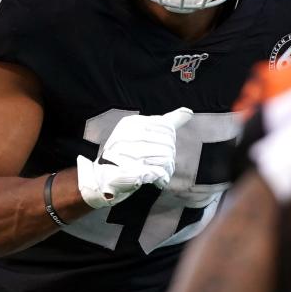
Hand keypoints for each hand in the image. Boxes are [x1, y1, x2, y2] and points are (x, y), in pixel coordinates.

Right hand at [77, 107, 192, 208]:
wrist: (102, 179)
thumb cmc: (126, 156)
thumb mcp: (144, 134)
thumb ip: (167, 122)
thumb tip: (189, 111)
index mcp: (131, 123)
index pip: (167, 127)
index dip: (169, 141)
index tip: (160, 149)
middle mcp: (128, 135)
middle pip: (168, 144)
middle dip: (169, 157)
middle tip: (161, 166)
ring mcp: (127, 153)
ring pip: (166, 158)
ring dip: (167, 169)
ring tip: (159, 174)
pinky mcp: (130, 171)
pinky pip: (159, 172)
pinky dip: (162, 178)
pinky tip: (157, 180)